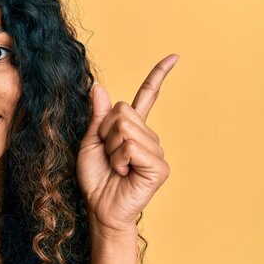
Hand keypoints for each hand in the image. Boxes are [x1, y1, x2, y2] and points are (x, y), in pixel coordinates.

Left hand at [77, 54, 177, 235]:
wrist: (99, 206)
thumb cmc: (95, 176)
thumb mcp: (90, 141)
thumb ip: (98, 116)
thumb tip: (99, 86)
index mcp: (132, 128)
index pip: (147, 96)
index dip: (158, 76)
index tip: (174, 57)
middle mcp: (148, 136)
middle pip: (122, 112)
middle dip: (105, 133)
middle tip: (108, 155)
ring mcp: (156, 150)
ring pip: (125, 129)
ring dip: (111, 148)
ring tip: (116, 166)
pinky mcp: (159, 166)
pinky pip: (132, 147)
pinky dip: (120, 159)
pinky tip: (124, 173)